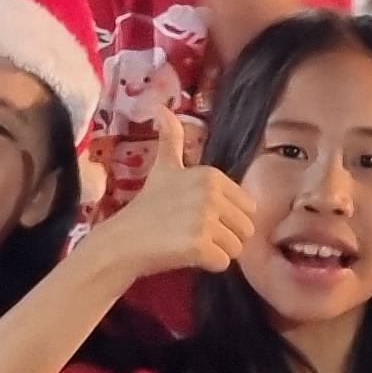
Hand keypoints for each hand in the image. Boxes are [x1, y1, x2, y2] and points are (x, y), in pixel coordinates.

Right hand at [91, 111, 253, 281]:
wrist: (124, 240)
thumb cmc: (148, 206)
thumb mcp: (163, 168)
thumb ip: (171, 139)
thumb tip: (161, 107)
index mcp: (211, 175)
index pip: (247, 207)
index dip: (227, 218)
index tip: (199, 217)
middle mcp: (211, 194)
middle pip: (245, 229)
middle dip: (225, 237)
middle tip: (196, 234)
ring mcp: (205, 220)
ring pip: (237, 248)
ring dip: (218, 252)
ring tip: (191, 244)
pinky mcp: (199, 246)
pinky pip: (224, 263)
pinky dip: (208, 265)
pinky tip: (188, 256)